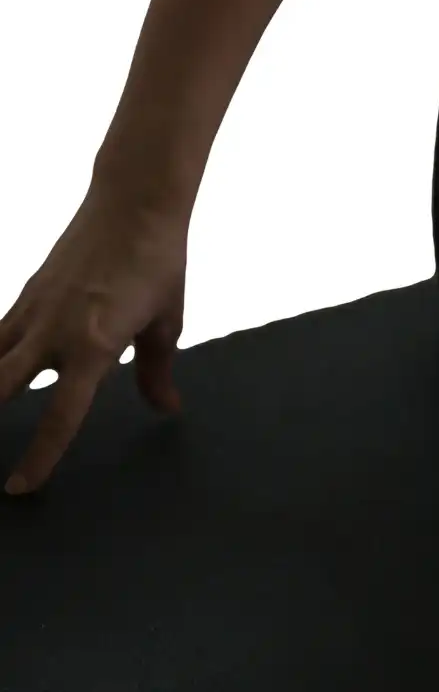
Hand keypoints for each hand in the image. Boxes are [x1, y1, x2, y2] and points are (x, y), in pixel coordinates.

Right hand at [0, 186, 189, 494]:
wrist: (133, 204)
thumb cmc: (159, 263)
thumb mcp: (167, 322)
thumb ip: (157, 371)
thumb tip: (167, 407)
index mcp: (94, 346)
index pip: (61, 415)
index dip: (40, 456)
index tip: (20, 487)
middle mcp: (53, 332)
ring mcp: (33, 311)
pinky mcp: (24, 294)